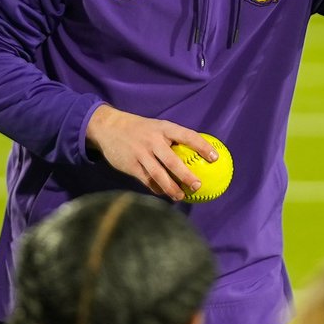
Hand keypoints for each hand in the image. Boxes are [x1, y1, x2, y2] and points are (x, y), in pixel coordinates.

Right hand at [85, 104, 217, 201]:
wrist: (108, 127)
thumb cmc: (140, 129)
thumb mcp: (157, 127)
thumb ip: (173, 138)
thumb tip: (197, 152)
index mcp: (164, 128)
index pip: (188, 136)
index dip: (202, 147)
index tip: (215, 158)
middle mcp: (153, 141)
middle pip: (173, 161)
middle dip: (186, 175)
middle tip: (198, 185)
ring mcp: (141, 154)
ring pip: (159, 175)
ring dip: (171, 188)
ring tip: (181, 196)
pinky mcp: (131, 166)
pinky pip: (147, 180)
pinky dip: (157, 189)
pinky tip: (164, 193)